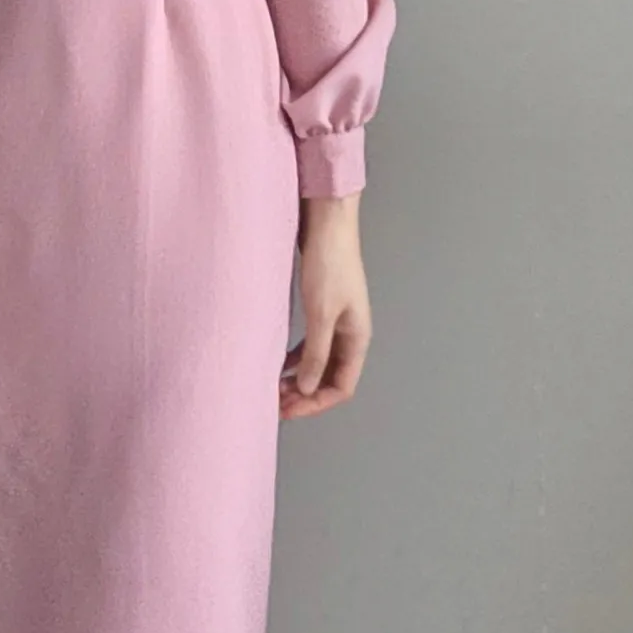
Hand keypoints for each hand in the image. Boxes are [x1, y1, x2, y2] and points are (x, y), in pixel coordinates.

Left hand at [281, 194, 369, 419]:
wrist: (328, 222)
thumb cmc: (329, 263)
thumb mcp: (320, 313)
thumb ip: (315, 353)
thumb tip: (307, 388)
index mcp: (357, 338)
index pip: (341, 387)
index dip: (315, 404)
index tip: (288, 410)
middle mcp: (350, 334)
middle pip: (330, 378)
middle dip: (305, 395)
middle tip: (276, 404)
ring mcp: (337, 322)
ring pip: (319, 363)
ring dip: (299, 378)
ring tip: (275, 388)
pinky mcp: (323, 309)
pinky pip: (311, 345)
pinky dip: (296, 358)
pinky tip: (278, 363)